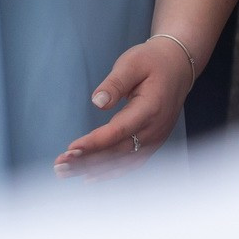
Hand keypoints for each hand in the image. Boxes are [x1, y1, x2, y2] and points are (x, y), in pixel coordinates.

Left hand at [55, 34, 194, 177]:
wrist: (178, 67)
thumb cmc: (152, 61)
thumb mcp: (132, 62)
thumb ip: (115, 83)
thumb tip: (97, 102)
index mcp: (150, 108)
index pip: (118, 131)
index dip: (94, 143)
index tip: (71, 149)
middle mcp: (155, 129)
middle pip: (118, 152)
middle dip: (87, 161)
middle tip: (60, 166)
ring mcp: (156, 139)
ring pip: (123, 162)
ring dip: (94, 170)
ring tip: (66, 172)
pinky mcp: (153, 142)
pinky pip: (131, 162)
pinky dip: (111, 172)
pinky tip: (91, 176)